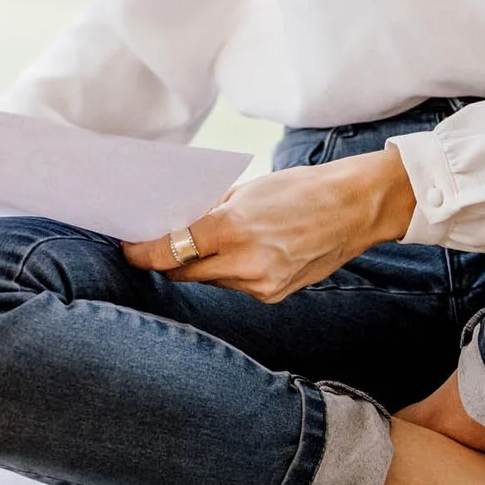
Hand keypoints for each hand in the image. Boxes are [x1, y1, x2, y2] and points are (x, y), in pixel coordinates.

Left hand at [120, 145, 418, 301]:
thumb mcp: (248, 190)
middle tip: (156, 244)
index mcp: (234, 228)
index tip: (128, 248)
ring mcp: (261, 284)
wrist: (356, 208)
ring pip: (210, 281)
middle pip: (184, 272)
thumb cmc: (301, 189)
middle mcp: (246, 263)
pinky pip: (235, 287)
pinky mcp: (274, 295)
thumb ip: (210, 211)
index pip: (171, 250)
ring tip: (207, 244)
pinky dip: (228, 272)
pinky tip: (239, 254)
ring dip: (201, 265)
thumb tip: (176, 224)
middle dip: (167, 260)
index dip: (143, 253)